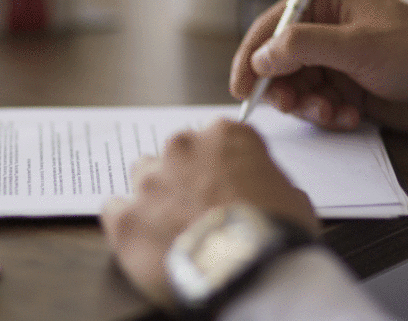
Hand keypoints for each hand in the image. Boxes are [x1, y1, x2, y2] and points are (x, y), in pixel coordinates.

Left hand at [100, 119, 318, 308]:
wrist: (248, 272)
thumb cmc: (276, 233)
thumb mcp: (293, 197)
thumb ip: (267, 180)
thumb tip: (261, 190)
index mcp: (225, 135)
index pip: (217, 138)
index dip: (223, 165)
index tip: (228, 185)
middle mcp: (181, 148)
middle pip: (176, 155)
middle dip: (186, 178)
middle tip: (202, 211)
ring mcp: (149, 181)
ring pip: (142, 177)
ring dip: (155, 196)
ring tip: (173, 229)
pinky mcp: (125, 217)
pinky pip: (114, 210)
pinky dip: (128, 222)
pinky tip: (145, 241)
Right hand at [230, 0, 407, 135]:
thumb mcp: (358, 46)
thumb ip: (302, 48)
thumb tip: (259, 58)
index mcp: (330, 1)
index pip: (274, 24)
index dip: (252, 55)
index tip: (240, 85)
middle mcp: (329, 29)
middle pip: (279, 60)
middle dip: (283, 86)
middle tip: (290, 104)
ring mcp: (338, 61)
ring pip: (297, 87)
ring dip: (309, 105)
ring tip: (332, 112)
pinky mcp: (348, 89)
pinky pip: (318, 105)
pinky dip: (328, 115)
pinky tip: (351, 116)